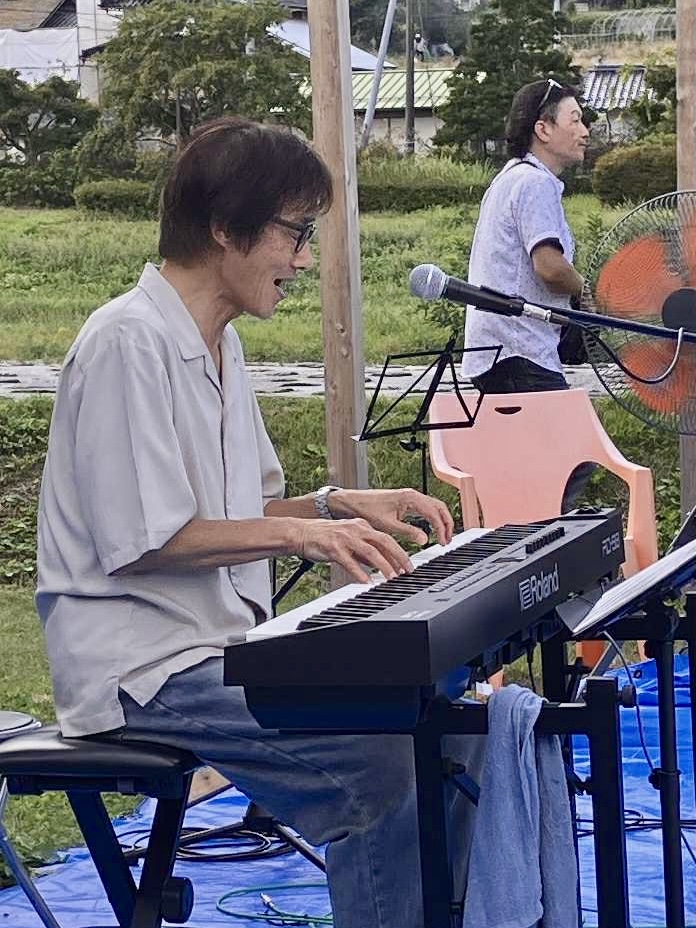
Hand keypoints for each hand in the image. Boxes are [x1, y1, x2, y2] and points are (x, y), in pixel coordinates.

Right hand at [295, 517, 413, 583]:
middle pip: (384, 541)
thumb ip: (363, 551)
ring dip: (383, 565)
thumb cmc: (324, 538)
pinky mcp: (333, 548)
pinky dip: (360, 573)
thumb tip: (379, 564)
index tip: (407, 566)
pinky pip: (350, 562)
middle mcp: (356, 529)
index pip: (386, 538)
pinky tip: (367, 582)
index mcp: (361, 526)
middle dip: (398, 556)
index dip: (399, 552)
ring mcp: (345, 538)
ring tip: (391, 577)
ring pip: (370, 551)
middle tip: (407, 570)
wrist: (300, 533)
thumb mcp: (348, 540)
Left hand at [327, 488, 453, 546]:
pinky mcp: (406, 501)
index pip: (435, 513)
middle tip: (447, 540)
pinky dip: (433, 519)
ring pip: (434, 507)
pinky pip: (426, 508)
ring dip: (441, 521)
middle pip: (440, 507)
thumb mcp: (388, 525)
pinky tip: (431, 530)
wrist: (352, 502)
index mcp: (410, 498)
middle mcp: (412, 495)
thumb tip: (425, 539)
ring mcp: (410, 497)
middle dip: (447, 524)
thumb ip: (408, 532)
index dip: (442, 529)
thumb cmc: (366, 509)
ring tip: (443, 537)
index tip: (442, 542)